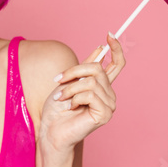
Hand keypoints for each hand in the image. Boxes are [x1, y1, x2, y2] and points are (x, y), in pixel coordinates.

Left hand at [39, 33, 124, 154]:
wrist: (51, 132)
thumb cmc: (57, 110)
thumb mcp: (69, 82)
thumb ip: (85, 68)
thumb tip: (100, 48)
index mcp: (102, 87)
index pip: (117, 64)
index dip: (116, 49)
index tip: (110, 34)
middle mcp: (109, 95)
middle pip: (98, 69)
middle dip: (74, 72)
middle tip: (58, 80)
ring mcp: (109, 105)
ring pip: (91, 82)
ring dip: (70, 88)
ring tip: (61, 98)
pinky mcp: (104, 114)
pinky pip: (90, 95)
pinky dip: (74, 98)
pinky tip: (70, 107)